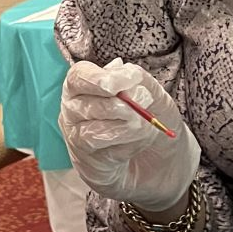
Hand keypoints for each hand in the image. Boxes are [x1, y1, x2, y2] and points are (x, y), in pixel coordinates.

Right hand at [59, 58, 200, 209]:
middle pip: (88, 104)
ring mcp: (75, 136)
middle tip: (146, 102)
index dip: (100, 78)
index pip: (78, 76)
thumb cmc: (148, 119)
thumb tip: (122, 71)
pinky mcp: (85, 160)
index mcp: (84, 85)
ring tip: (145, 124)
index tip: (128, 81)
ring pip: (95, 128)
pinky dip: (126, 143)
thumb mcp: (152, 93)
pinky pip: (103, 150)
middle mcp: (72, 109)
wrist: (159, 158)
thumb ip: (137, 79)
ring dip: (129, 125)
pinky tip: (136, 142)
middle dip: (124, 104)